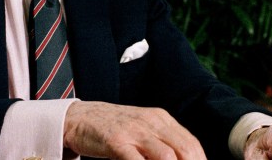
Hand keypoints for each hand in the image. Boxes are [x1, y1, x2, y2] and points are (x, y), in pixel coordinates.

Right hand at [63, 101, 206, 159]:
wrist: (80, 117)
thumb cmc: (114, 128)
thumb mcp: (143, 129)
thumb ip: (162, 143)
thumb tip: (184, 158)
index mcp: (161, 119)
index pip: (191, 144)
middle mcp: (151, 123)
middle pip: (184, 151)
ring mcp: (134, 131)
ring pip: (166, 156)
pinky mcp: (116, 141)